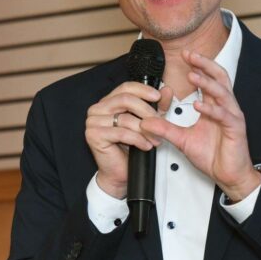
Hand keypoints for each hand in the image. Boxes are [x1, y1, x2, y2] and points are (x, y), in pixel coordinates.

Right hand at [85, 82, 172, 198]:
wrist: (120, 172)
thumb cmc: (131, 146)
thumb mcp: (149, 121)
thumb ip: (157, 105)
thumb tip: (167, 90)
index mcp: (108, 101)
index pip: (126, 87)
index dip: (143, 90)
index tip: (158, 96)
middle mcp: (98, 109)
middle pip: (126, 100)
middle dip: (147, 111)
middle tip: (160, 122)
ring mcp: (93, 121)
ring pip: (125, 118)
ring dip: (145, 129)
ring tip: (156, 139)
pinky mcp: (94, 135)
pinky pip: (121, 133)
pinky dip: (137, 139)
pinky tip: (146, 145)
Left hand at [140, 50, 260, 201]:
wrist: (228, 174)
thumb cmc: (212, 155)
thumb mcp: (182, 139)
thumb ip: (165, 129)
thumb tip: (146, 122)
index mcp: (214, 105)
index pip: (209, 78)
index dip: (198, 64)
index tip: (184, 54)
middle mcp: (224, 106)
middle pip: (219, 77)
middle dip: (204, 64)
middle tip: (189, 54)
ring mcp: (231, 116)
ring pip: (222, 92)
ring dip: (207, 82)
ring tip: (192, 75)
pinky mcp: (235, 128)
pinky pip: (224, 115)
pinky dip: (212, 109)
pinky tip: (199, 105)